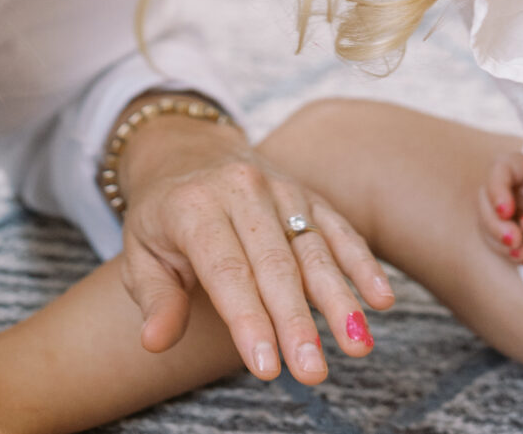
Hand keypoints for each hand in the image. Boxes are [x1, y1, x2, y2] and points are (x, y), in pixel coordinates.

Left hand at [116, 114, 394, 385]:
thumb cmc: (164, 215)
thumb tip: (155, 342)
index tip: (266, 366)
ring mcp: (280, 189)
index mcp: (195, 206)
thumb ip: (154, 298)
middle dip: (297, 321)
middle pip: (275, 263)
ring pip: (314, 248)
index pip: (226, 270)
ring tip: (357, 345)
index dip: (248, 319)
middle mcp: (242, 190)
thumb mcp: (141, 251)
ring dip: (339, 299)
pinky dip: (362, 263)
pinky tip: (381, 298)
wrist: (187, 150)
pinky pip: (339, 228)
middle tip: (314, 371)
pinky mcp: (308, 194)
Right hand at [477, 150, 522, 268]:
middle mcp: (512, 187)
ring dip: (505, 244)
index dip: (498, 190)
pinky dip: (517, 255)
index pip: (500, 169)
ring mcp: (511, 210)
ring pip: (489, 226)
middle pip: (486, 200)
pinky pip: (504, 245)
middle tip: (514, 240)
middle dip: (496, 225)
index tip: (508, 211)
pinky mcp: (515, 232)